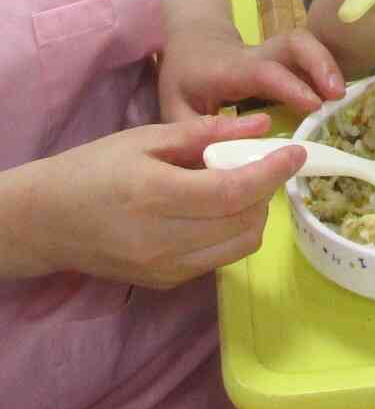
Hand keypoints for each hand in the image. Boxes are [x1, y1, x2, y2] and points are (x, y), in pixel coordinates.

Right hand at [26, 113, 304, 287]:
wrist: (44, 221)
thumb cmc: (93, 168)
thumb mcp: (147, 137)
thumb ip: (208, 131)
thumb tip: (262, 125)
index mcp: (156, 196)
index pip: (235, 191)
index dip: (273, 172)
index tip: (297, 152)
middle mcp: (164, 241)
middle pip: (246, 222)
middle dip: (267, 191)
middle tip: (263, 165)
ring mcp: (166, 269)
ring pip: (241, 246)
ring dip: (255, 214)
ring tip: (242, 186)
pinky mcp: (167, 283)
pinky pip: (220, 258)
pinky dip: (233, 232)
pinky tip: (219, 209)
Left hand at [158, 24, 345, 122]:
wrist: (193, 42)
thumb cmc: (184, 80)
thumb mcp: (175, 109)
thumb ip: (195, 134)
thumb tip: (219, 164)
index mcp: (228, 70)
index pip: (262, 71)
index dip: (289, 85)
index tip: (313, 105)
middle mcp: (255, 55)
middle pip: (292, 43)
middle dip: (318, 63)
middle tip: (337, 95)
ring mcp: (273, 52)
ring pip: (304, 45)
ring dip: (327, 65)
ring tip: (342, 96)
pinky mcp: (285, 57)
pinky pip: (308, 57)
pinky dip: (326, 71)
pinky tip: (336, 95)